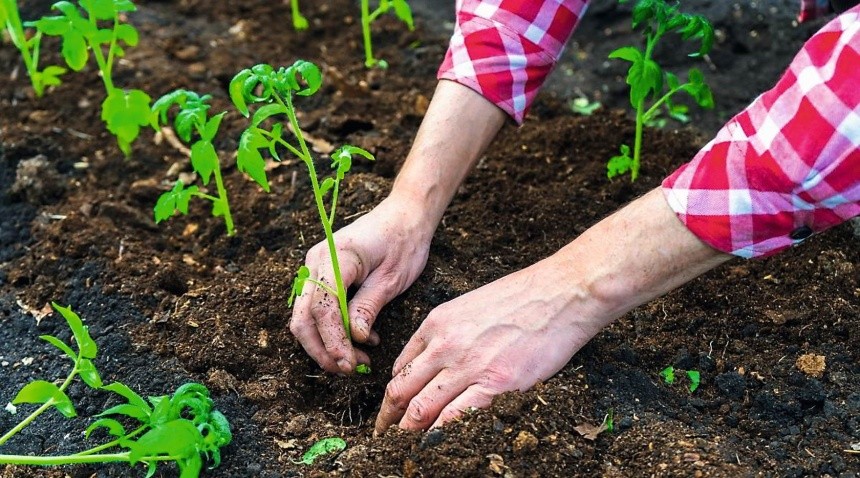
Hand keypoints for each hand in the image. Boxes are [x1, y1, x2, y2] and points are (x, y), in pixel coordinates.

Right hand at [289, 195, 434, 373]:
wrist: (405, 215)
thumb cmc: (404, 242)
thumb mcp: (392, 278)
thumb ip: (369, 306)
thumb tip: (355, 338)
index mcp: (335, 257)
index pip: (323, 308)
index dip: (333, 340)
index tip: (349, 363)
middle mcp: (317, 261)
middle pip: (303, 317)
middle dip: (323, 349)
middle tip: (350, 369)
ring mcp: (315, 267)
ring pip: (305, 317)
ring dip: (325, 344)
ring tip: (356, 360)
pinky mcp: (322, 274)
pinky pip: (316, 309)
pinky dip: (330, 330)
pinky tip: (358, 340)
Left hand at [373, 189, 729, 433]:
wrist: (562, 292)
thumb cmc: (523, 297)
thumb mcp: (470, 305)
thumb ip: (447, 333)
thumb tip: (431, 361)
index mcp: (437, 324)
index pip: (400, 368)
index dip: (391, 396)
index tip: (390, 411)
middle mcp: (445, 345)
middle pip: (402, 390)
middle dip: (388, 420)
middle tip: (383, 438)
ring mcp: (469, 365)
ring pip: (421, 408)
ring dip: (407, 433)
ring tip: (401, 451)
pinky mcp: (496, 384)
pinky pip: (455, 417)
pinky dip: (439, 436)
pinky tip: (433, 448)